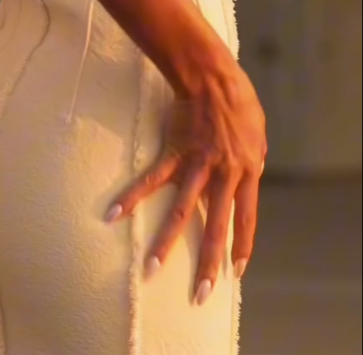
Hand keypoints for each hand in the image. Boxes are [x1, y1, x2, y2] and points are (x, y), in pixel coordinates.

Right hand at [105, 66, 266, 305]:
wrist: (213, 75)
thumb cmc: (238, 98)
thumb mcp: (256, 132)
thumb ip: (251, 158)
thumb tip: (249, 173)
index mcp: (247, 170)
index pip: (247, 218)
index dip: (241, 246)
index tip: (234, 273)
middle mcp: (223, 174)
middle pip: (215, 226)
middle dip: (208, 263)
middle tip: (200, 294)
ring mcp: (196, 165)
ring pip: (181, 211)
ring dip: (165, 243)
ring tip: (150, 269)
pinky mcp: (173, 153)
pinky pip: (151, 179)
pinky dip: (133, 197)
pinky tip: (115, 214)